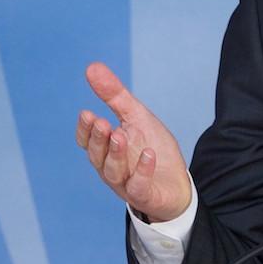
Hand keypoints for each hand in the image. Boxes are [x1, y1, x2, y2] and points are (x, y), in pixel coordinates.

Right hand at [76, 62, 192, 223]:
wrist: (177, 183)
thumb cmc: (152, 148)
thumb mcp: (136, 117)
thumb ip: (115, 95)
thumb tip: (91, 67)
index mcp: (105, 149)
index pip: (86, 141)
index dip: (85, 130)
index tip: (88, 114)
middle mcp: (110, 168)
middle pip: (97, 156)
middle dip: (98, 140)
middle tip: (102, 122)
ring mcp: (126, 184)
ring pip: (113, 172)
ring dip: (116, 154)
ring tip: (120, 136)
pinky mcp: (145, 196)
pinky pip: (139, 187)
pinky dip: (142, 171)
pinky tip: (148, 153)